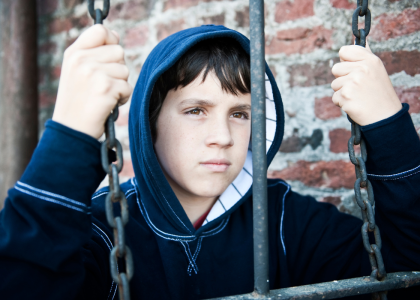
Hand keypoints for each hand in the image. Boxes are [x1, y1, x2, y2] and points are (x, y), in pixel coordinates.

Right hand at [52, 24, 131, 138]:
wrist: (71, 131)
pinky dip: (122, 98)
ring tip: (104, 96)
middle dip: (117, 69)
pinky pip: (127, 87)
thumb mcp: (76, 71)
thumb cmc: (77, 102)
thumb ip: (93, 52)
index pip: (101, 30)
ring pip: (125, 70)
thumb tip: (115, 36)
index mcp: (74, 53)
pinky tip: (108, 105)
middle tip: (103, 85)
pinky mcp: (105, 88)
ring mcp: (93, 73)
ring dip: (120, 85)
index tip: (109, 57)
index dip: (111, 41)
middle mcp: (82, 60)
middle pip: (119, 51)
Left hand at [331, 42, 401, 125]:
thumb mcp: (376, 70)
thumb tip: (359, 39)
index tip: (352, 70)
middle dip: (342, 79)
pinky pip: (334, 97)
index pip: (343, 51)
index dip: (344, 61)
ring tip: (357, 97)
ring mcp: (353, 82)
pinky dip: (342, 103)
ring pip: (334, 84)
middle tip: (357, 87)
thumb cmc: (379, 93)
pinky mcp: (346, 96)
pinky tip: (354, 104)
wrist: (385, 117)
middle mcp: (362, 69)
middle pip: (335, 69)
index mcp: (370, 60)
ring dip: (342, 92)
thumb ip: (364, 56)